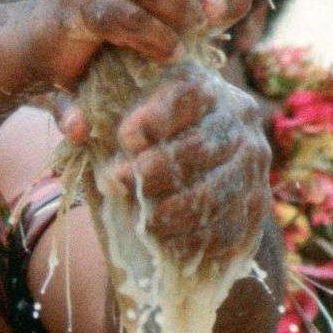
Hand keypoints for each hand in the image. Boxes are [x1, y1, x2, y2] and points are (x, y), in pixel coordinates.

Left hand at [79, 61, 272, 270]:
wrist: (199, 174)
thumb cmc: (148, 142)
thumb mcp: (123, 118)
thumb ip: (95, 114)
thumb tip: (74, 127)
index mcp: (207, 87)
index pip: (187, 94)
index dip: (157, 116)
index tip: (125, 137)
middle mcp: (239, 120)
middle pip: (202, 144)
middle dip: (158, 169)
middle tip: (119, 184)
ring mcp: (254, 162)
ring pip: (220, 187)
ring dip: (180, 209)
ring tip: (148, 221)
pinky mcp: (258, 201)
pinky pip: (235, 222)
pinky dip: (203, 237)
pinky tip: (176, 244)